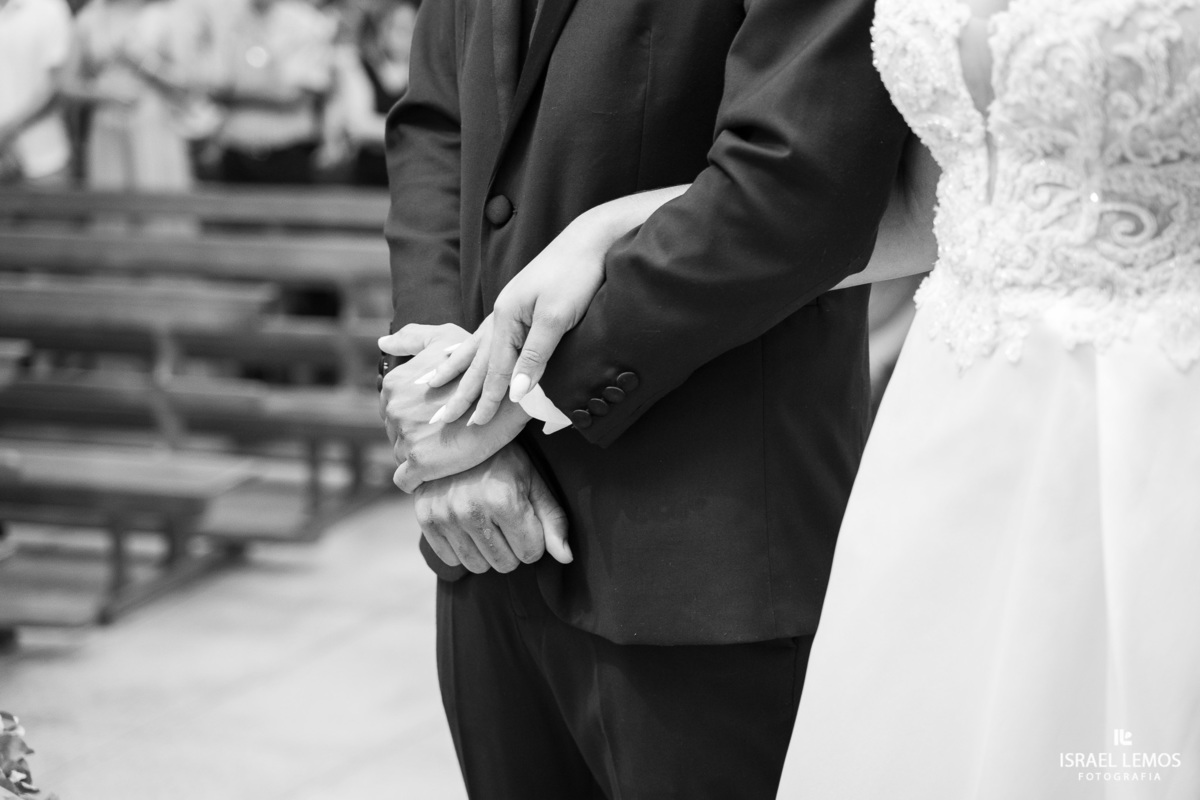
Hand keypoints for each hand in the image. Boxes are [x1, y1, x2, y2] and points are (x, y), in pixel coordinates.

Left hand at [378, 323, 531, 491]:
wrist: (510, 398)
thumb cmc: (479, 364)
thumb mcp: (445, 339)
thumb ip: (411, 338)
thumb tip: (382, 342)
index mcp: (394, 384)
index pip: (391, 408)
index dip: (415, 412)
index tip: (437, 414)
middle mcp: (394, 409)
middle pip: (394, 432)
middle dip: (415, 434)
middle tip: (444, 433)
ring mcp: (405, 437)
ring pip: (400, 454)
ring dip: (419, 455)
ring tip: (446, 450)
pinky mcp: (420, 463)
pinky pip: (405, 481)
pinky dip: (416, 480)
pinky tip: (434, 474)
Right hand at [415, 443, 571, 572]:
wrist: (459, 437)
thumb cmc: (505, 461)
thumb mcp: (534, 483)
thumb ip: (553, 521)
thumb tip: (565, 558)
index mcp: (503, 499)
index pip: (531, 553)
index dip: (533, 539)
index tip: (526, 519)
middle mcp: (471, 510)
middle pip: (504, 565)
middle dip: (511, 548)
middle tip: (505, 521)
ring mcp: (444, 515)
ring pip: (477, 567)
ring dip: (486, 551)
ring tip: (486, 523)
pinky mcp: (425, 518)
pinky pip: (450, 559)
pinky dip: (461, 548)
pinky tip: (465, 524)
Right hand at [424, 212, 610, 425]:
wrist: (590, 239)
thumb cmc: (576, 276)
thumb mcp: (557, 319)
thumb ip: (536, 356)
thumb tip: (516, 392)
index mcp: (507, 319)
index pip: (495, 371)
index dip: (485, 400)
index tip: (473, 425)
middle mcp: (501, 314)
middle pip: (477, 362)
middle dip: (460, 392)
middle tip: (440, 418)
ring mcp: (508, 307)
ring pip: (477, 347)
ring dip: (457, 369)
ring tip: (433, 382)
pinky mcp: (519, 303)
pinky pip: (487, 334)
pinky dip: (471, 348)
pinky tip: (464, 350)